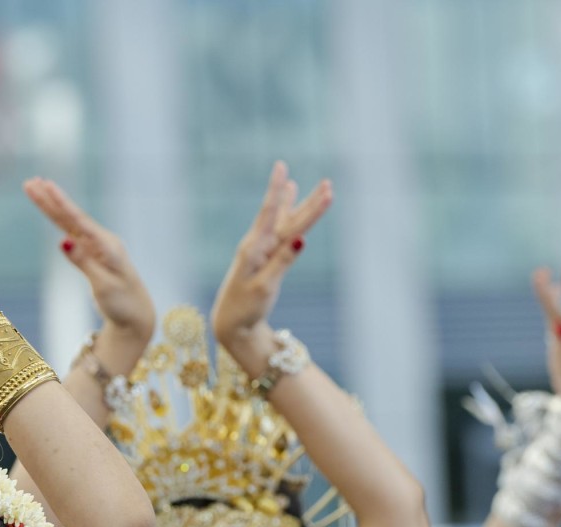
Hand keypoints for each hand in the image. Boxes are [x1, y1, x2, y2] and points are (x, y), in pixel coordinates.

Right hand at [24, 176, 153, 374]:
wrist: (136, 317)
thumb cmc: (122, 303)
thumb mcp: (103, 285)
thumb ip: (82, 261)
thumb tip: (62, 239)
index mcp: (106, 246)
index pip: (78, 221)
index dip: (60, 203)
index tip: (45, 186)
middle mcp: (102, 241)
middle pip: (70, 217)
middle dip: (50, 200)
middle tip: (30, 182)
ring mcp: (97, 247)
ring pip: (70, 223)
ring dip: (53, 207)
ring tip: (36, 190)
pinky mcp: (93, 255)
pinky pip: (72, 233)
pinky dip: (60, 221)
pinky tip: (53, 211)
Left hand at [211, 162, 330, 368]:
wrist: (232, 324)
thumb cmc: (245, 308)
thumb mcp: (264, 287)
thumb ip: (282, 262)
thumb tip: (302, 238)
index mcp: (254, 249)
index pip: (270, 215)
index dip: (277, 191)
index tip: (281, 167)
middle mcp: (258, 245)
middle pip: (288, 220)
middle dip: (308, 203)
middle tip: (328, 184)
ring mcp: (262, 251)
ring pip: (286, 223)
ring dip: (297, 204)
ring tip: (302, 184)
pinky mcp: (266, 257)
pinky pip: (281, 231)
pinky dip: (286, 214)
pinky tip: (289, 198)